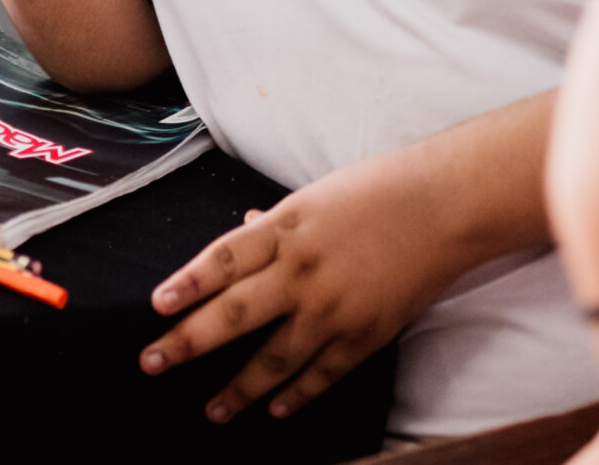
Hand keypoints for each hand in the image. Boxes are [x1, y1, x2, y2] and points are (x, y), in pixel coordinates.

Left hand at [141, 148, 472, 423]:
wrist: (446, 205)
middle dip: (187, 342)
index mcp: (287, 228)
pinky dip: (297, 394)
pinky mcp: (366, 333)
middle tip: (152, 363)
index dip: (187, 283)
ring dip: (238, 389)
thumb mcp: (317, 195)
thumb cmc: (380, 189)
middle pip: (234, 313)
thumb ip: (276, 224)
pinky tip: (275, 409)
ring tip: (212, 410)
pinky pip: (323, 373)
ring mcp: (334, 307)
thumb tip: (241, 232)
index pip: (222, 260)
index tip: (156, 306)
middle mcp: (303, 271)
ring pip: (274, 358)